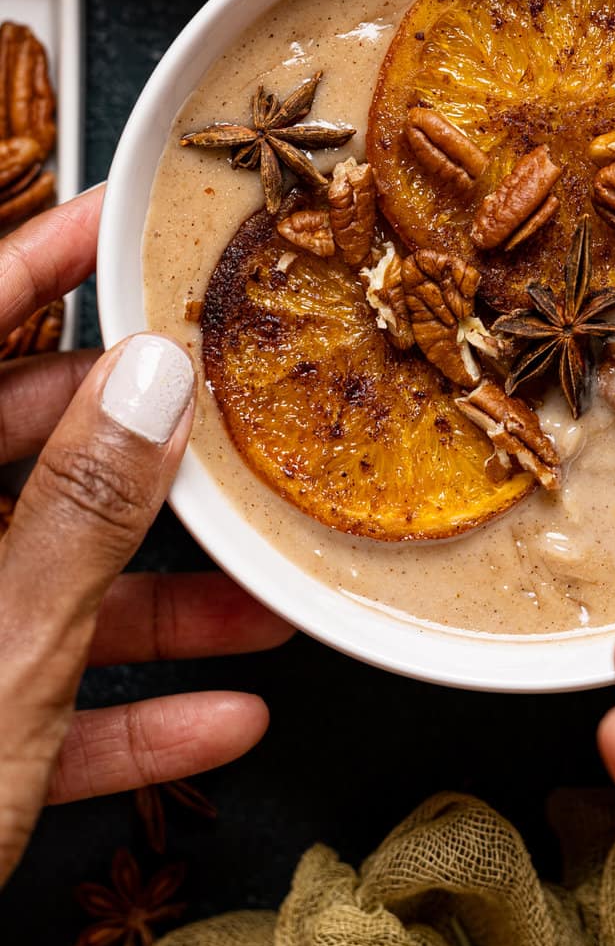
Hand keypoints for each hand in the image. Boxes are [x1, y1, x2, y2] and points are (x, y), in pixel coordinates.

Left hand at [0, 187, 290, 888]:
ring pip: (26, 581)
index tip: (120, 226)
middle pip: (7, 454)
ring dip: (149, 602)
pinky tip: (209, 720)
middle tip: (224, 438)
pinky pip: (20, 691)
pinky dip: (111, 708)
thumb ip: (79, 514)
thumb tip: (151, 380)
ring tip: (259, 602)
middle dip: (135, 460)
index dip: (36, 263)